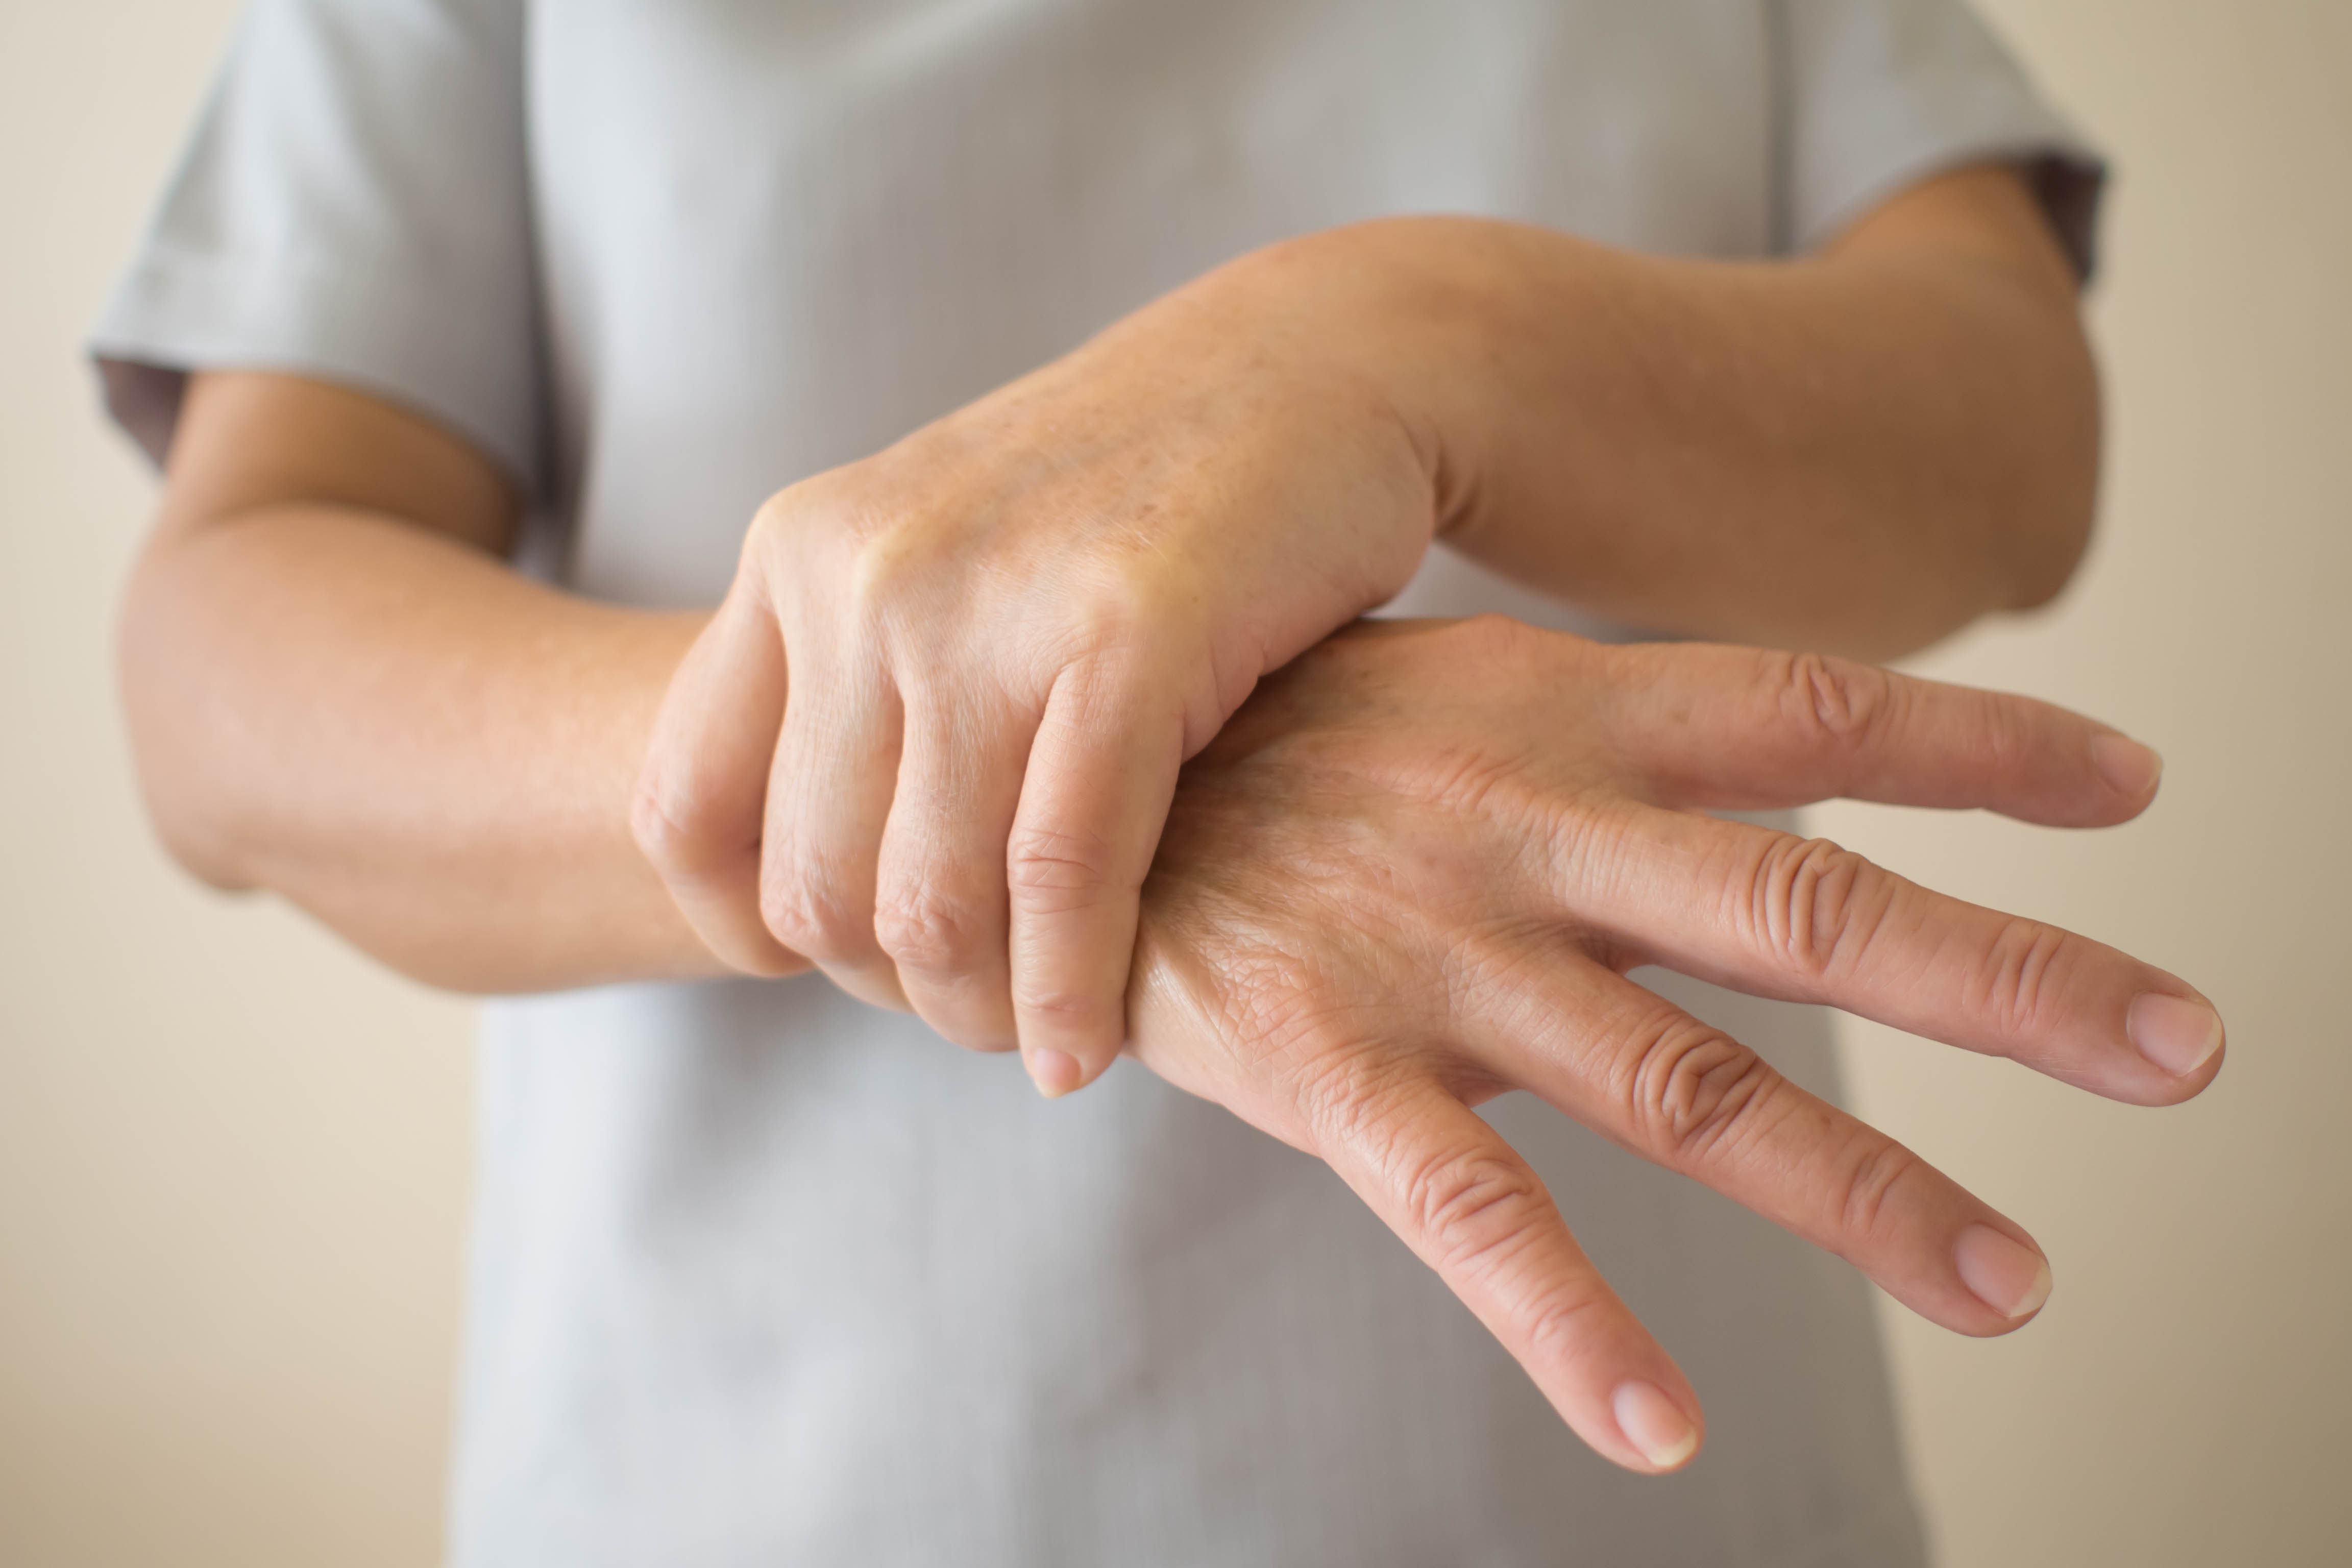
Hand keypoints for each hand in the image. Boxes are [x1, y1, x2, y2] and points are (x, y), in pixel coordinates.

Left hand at [633, 244, 1437, 1092]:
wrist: (1315, 367)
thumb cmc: (1136, 503)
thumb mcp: (950, 565)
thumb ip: (863, 699)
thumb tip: (805, 908)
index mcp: (794, 552)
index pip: (684, 808)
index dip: (751, 934)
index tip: (849, 970)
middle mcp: (858, 571)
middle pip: (814, 888)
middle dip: (898, 993)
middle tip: (981, 1015)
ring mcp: (985, 601)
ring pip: (932, 906)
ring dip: (984, 1016)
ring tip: (1042, 1039)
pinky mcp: (1126, 635)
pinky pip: (1063, 878)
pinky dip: (1074, 993)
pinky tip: (1092, 1044)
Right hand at [1127, 617, 2220, 1473]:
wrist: (1047, 780)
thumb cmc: (1279, 747)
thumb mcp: (1452, 703)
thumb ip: (1608, 765)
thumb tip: (1784, 809)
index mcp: (1562, 714)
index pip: (1813, 711)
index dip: (1979, 744)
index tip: (2137, 783)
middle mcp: (1525, 825)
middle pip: (1805, 906)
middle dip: (2005, 976)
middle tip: (2188, 1049)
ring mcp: (1432, 948)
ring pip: (1681, 1083)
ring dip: (1861, 1190)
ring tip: (2012, 1280)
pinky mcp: (1324, 1063)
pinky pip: (1470, 1211)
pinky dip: (1568, 1323)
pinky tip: (1659, 1433)